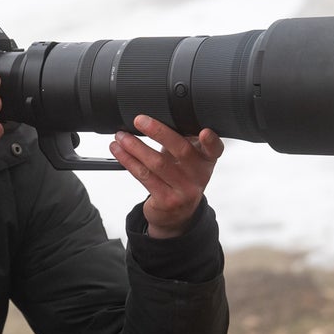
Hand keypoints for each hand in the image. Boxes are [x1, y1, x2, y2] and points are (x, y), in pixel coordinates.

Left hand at [110, 115, 223, 238]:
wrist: (176, 216)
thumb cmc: (180, 179)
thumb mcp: (188, 162)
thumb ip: (182, 141)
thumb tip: (153, 117)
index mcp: (206, 161)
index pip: (215, 149)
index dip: (211, 140)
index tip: (205, 131)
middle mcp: (199, 176)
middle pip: (181, 150)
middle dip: (158, 132)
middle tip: (140, 120)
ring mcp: (183, 190)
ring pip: (157, 163)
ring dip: (135, 147)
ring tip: (121, 136)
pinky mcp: (166, 200)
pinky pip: (144, 176)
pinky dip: (128, 160)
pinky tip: (118, 151)